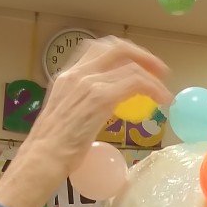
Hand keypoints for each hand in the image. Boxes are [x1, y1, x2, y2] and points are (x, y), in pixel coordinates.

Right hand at [0, 36, 171, 206]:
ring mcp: (88, 84)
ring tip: (163, 88)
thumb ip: (84, 107)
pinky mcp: (100, 98)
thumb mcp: (67, 117)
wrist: (42, 158)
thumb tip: (100, 111)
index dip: (123, 54)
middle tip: (158, 70)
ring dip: (152, 74)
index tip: (138, 65)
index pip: (97, 51)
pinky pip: (134, 83)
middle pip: (115, 48)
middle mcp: (76, 74)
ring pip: (129, 66)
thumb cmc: (52, 149)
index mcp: (66, 77)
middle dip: (141, 55)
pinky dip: (152, 88)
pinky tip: (161, 99)